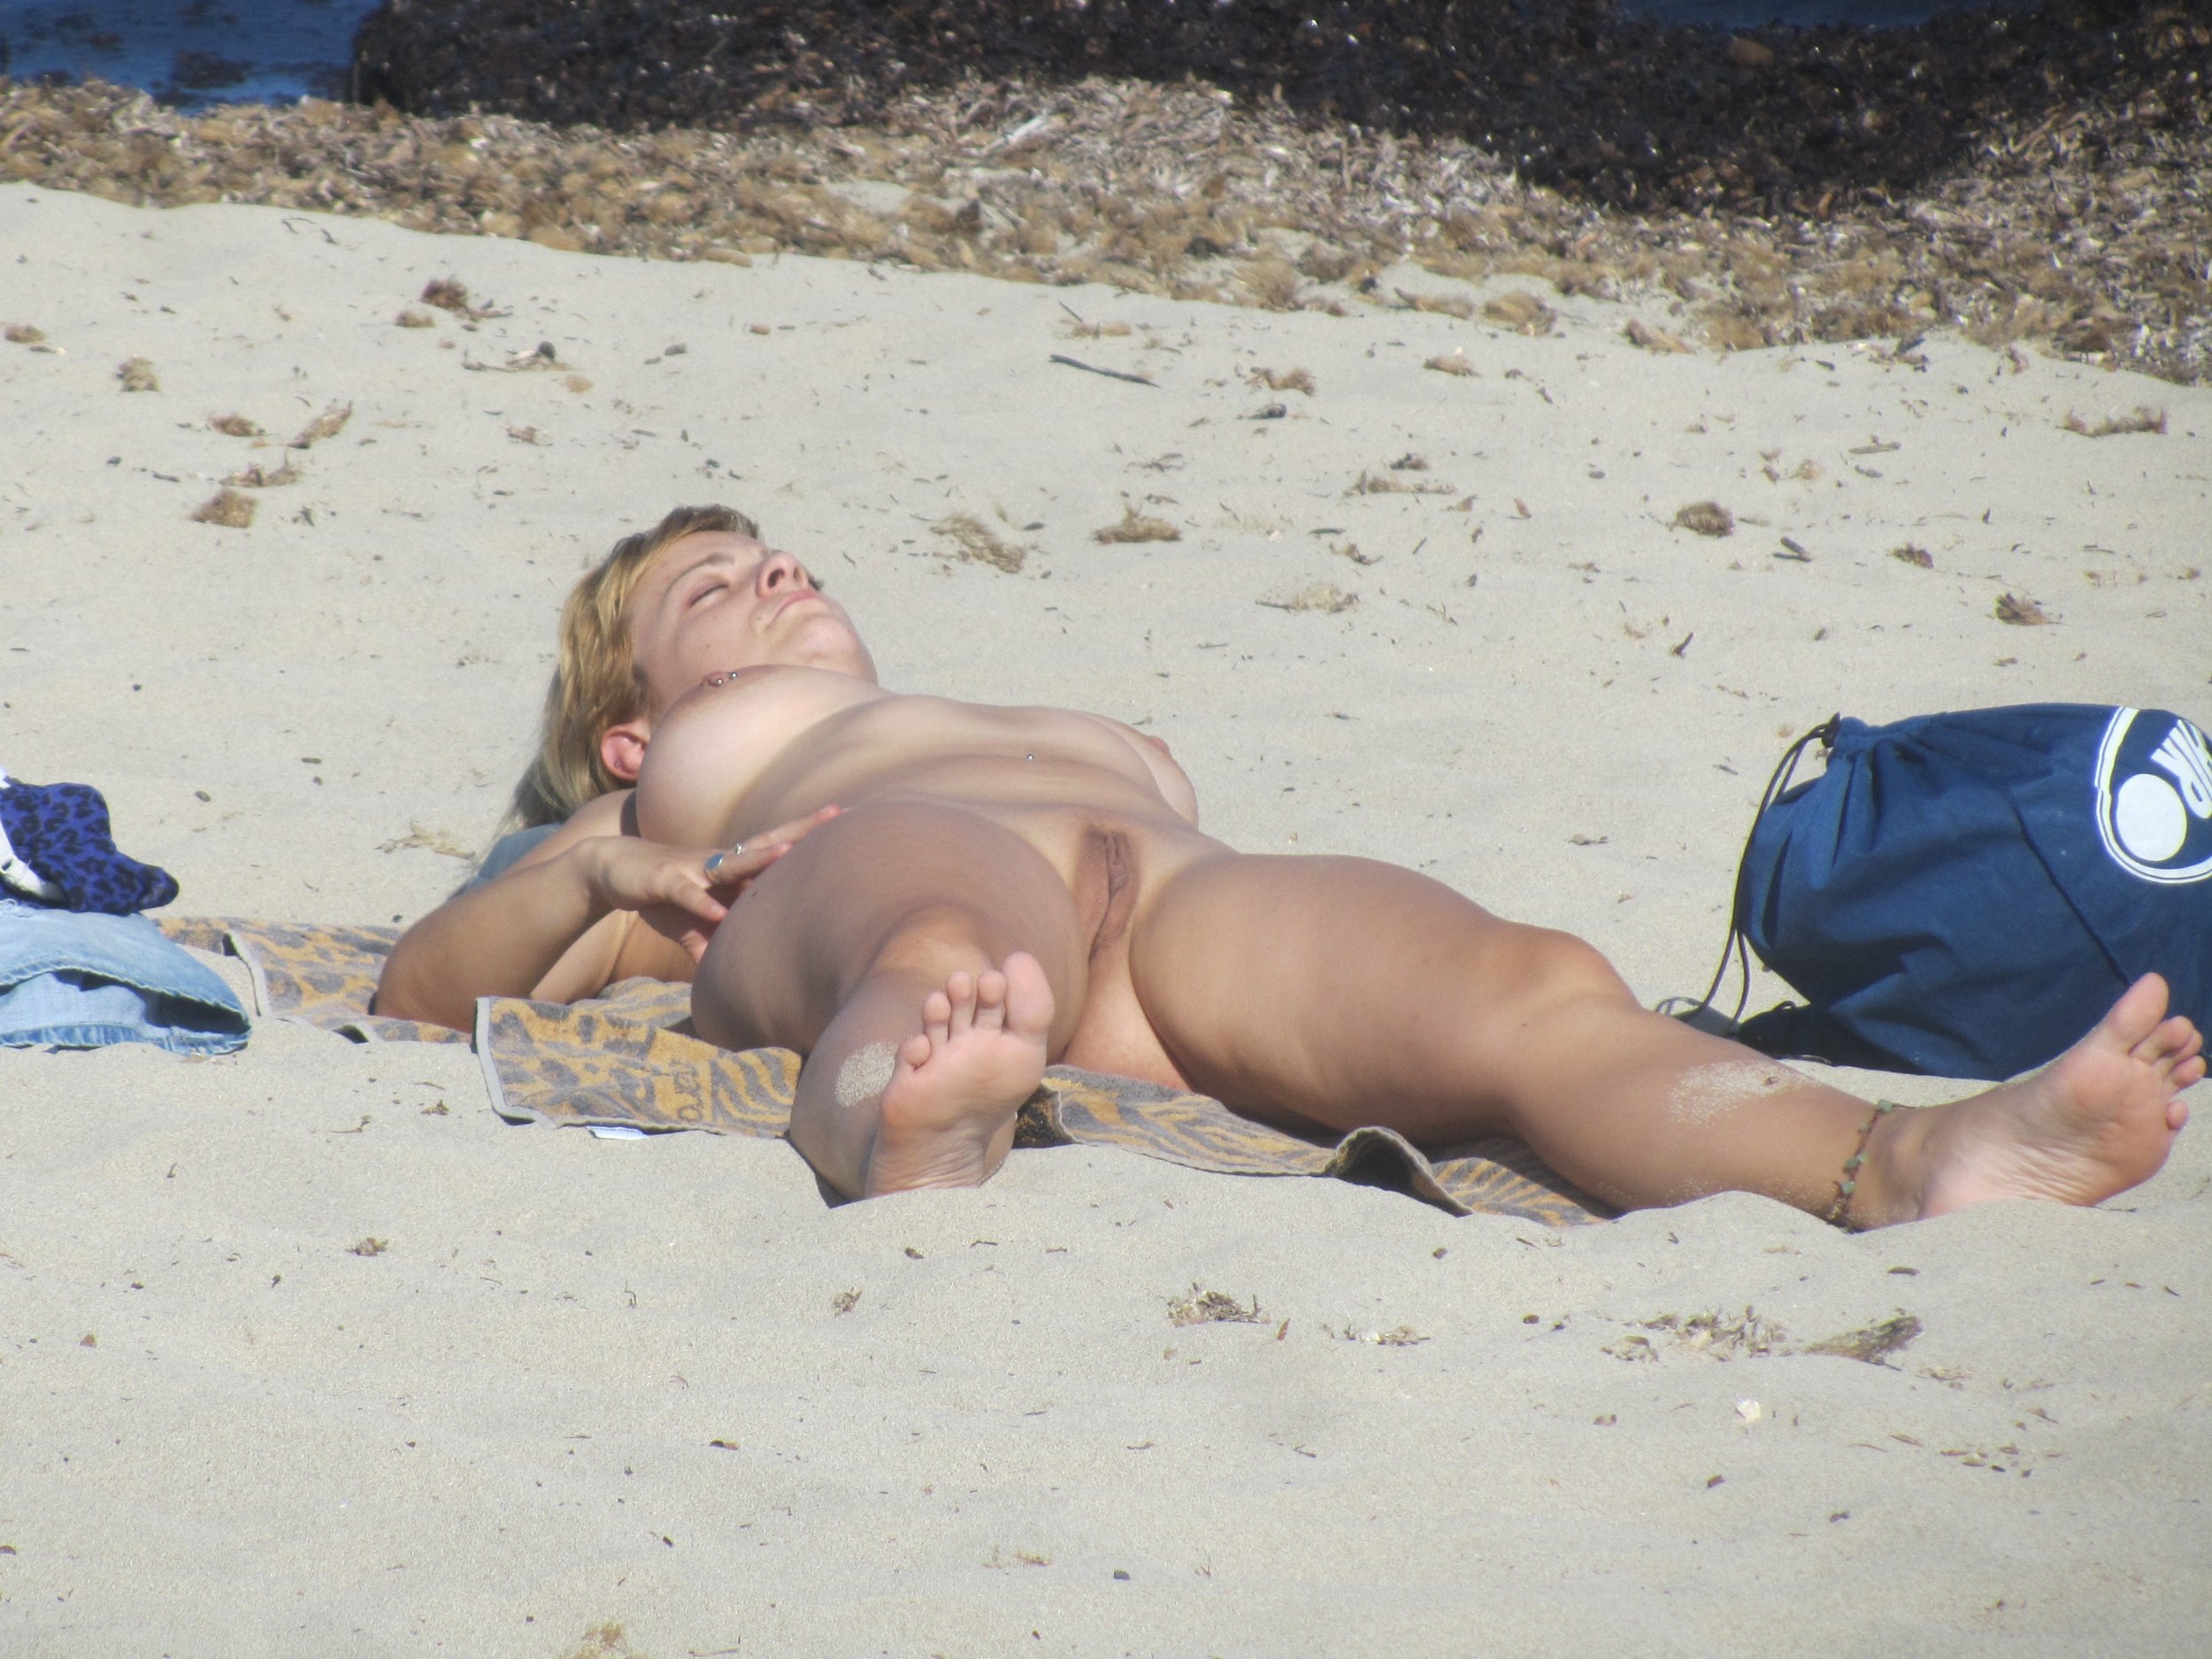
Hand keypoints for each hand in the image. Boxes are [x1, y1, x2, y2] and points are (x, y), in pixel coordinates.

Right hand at [589, 804, 839, 962]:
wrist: (610, 870)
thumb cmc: (660, 895)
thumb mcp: (693, 926)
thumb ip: (715, 948)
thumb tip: (731, 981)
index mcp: (731, 870)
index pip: (776, 850)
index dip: (808, 837)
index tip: (845, 821)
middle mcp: (719, 863)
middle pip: (766, 844)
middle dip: (801, 830)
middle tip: (837, 813)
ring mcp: (693, 868)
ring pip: (732, 863)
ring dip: (759, 859)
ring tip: (788, 853)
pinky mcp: (664, 881)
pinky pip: (687, 892)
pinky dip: (703, 902)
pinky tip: (720, 913)